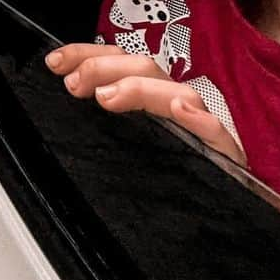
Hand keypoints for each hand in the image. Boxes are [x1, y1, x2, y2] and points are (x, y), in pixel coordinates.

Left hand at [45, 43, 244, 166]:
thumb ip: (99, 124)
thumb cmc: (164, 179)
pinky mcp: (225, 156)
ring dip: (141, 89)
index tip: (54, 63)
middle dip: (104, 68)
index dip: (86, 55)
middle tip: (74, 85)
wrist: (213, 224)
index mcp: (149, 98)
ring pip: (180, 93)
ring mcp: (202, 129)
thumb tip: (65, 99)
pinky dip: (200, 119)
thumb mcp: (123, 146)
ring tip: (108, 96)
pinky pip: (217, 133)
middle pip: (146, 70)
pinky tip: (180, 110)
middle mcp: (175, 106)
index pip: (119, 62)